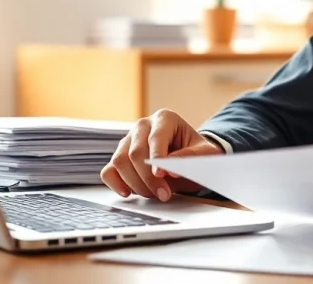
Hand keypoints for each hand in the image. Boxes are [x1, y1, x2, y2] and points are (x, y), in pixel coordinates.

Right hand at [100, 109, 223, 200]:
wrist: (188, 159)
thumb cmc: (196, 153)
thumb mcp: (204, 153)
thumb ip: (190, 157)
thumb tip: (169, 170)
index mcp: (164, 118)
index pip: (155, 138)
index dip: (157, 158)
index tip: (161, 175)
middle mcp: (142, 125)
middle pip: (135, 152)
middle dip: (148, 178)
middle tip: (164, 194)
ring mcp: (128, 140)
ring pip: (120, 162)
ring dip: (136, 183)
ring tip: (154, 194)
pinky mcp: (119, 157)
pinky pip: (108, 171)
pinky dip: (115, 183)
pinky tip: (128, 193)